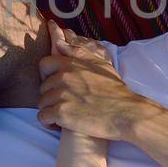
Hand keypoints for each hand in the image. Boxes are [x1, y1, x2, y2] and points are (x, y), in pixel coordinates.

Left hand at [36, 20, 142, 138]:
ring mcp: (61, 95)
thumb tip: (59, 42)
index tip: (56, 85)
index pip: (44, 64)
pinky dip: (48, 122)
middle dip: (51, 95)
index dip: (47, 75)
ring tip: (63, 114)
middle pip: (43, 86)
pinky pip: (43, 117)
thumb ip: (78, 52)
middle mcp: (63, 77)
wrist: (125, 113)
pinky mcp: (61, 113)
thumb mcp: (99, 64)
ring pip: (42, 102)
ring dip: (50, 109)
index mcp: (71, 64)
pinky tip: (58, 124)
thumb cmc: (114, 89)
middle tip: (65, 102)